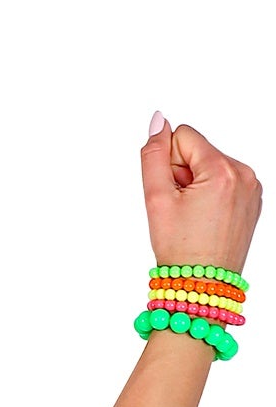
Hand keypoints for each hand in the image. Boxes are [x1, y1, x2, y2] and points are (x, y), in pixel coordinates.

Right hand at [141, 114, 261, 274]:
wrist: (202, 284)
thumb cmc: (181, 249)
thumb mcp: (156, 199)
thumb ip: (153, 155)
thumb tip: (158, 121)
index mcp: (223, 170)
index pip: (183, 137)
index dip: (168, 164)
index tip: (172, 194)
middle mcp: (244, 174)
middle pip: (198, 151)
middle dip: (183, 175)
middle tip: (181, 209)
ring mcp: (252, 187)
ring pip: (210, 166)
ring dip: (195, 186)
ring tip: (193, 217)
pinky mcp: (253, 199)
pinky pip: (223, 181)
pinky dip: (210, 196)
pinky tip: (205, 219)